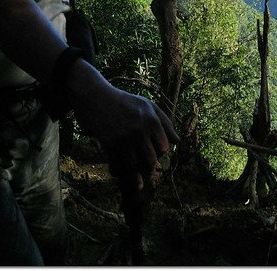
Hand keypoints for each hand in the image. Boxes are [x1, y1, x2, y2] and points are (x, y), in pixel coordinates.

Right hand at [63, 59, 179, 187]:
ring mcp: (124, 138)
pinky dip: (120, 173)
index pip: (163, 148)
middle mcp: (140, 130)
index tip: (155, 153)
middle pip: (150, 160)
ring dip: (135, 173)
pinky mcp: (110, 144)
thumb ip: (165, 122)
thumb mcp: (149, 106)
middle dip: (149, 167)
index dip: (160, 153)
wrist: (99, 99)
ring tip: (136, 177)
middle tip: (146, 169)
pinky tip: (121, 175)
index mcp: (152, 120)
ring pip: (135, 166)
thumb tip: (178, 141)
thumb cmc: (126, 102)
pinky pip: (118, 165)